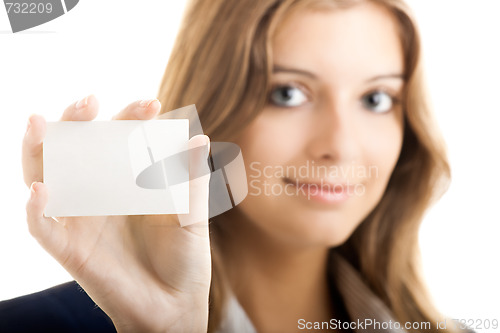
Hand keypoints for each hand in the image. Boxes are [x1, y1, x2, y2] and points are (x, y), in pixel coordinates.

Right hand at [22, 95, 211, 332]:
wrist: (176, 306)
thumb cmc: (184, 259)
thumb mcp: (191, 215)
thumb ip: (190, 179)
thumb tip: (199, 137)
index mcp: (125, 182)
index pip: (118, 139)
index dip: (130, 118)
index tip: (153, 104)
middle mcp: (97, 194)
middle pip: (75, 149)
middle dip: (77, 122)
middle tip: (91, 102)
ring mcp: (80, 219)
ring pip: (45, 177)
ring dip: (39, 151)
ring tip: (41, 124)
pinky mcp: (69, 249)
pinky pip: (42, 227)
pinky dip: (35, 209)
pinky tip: (41, 190)